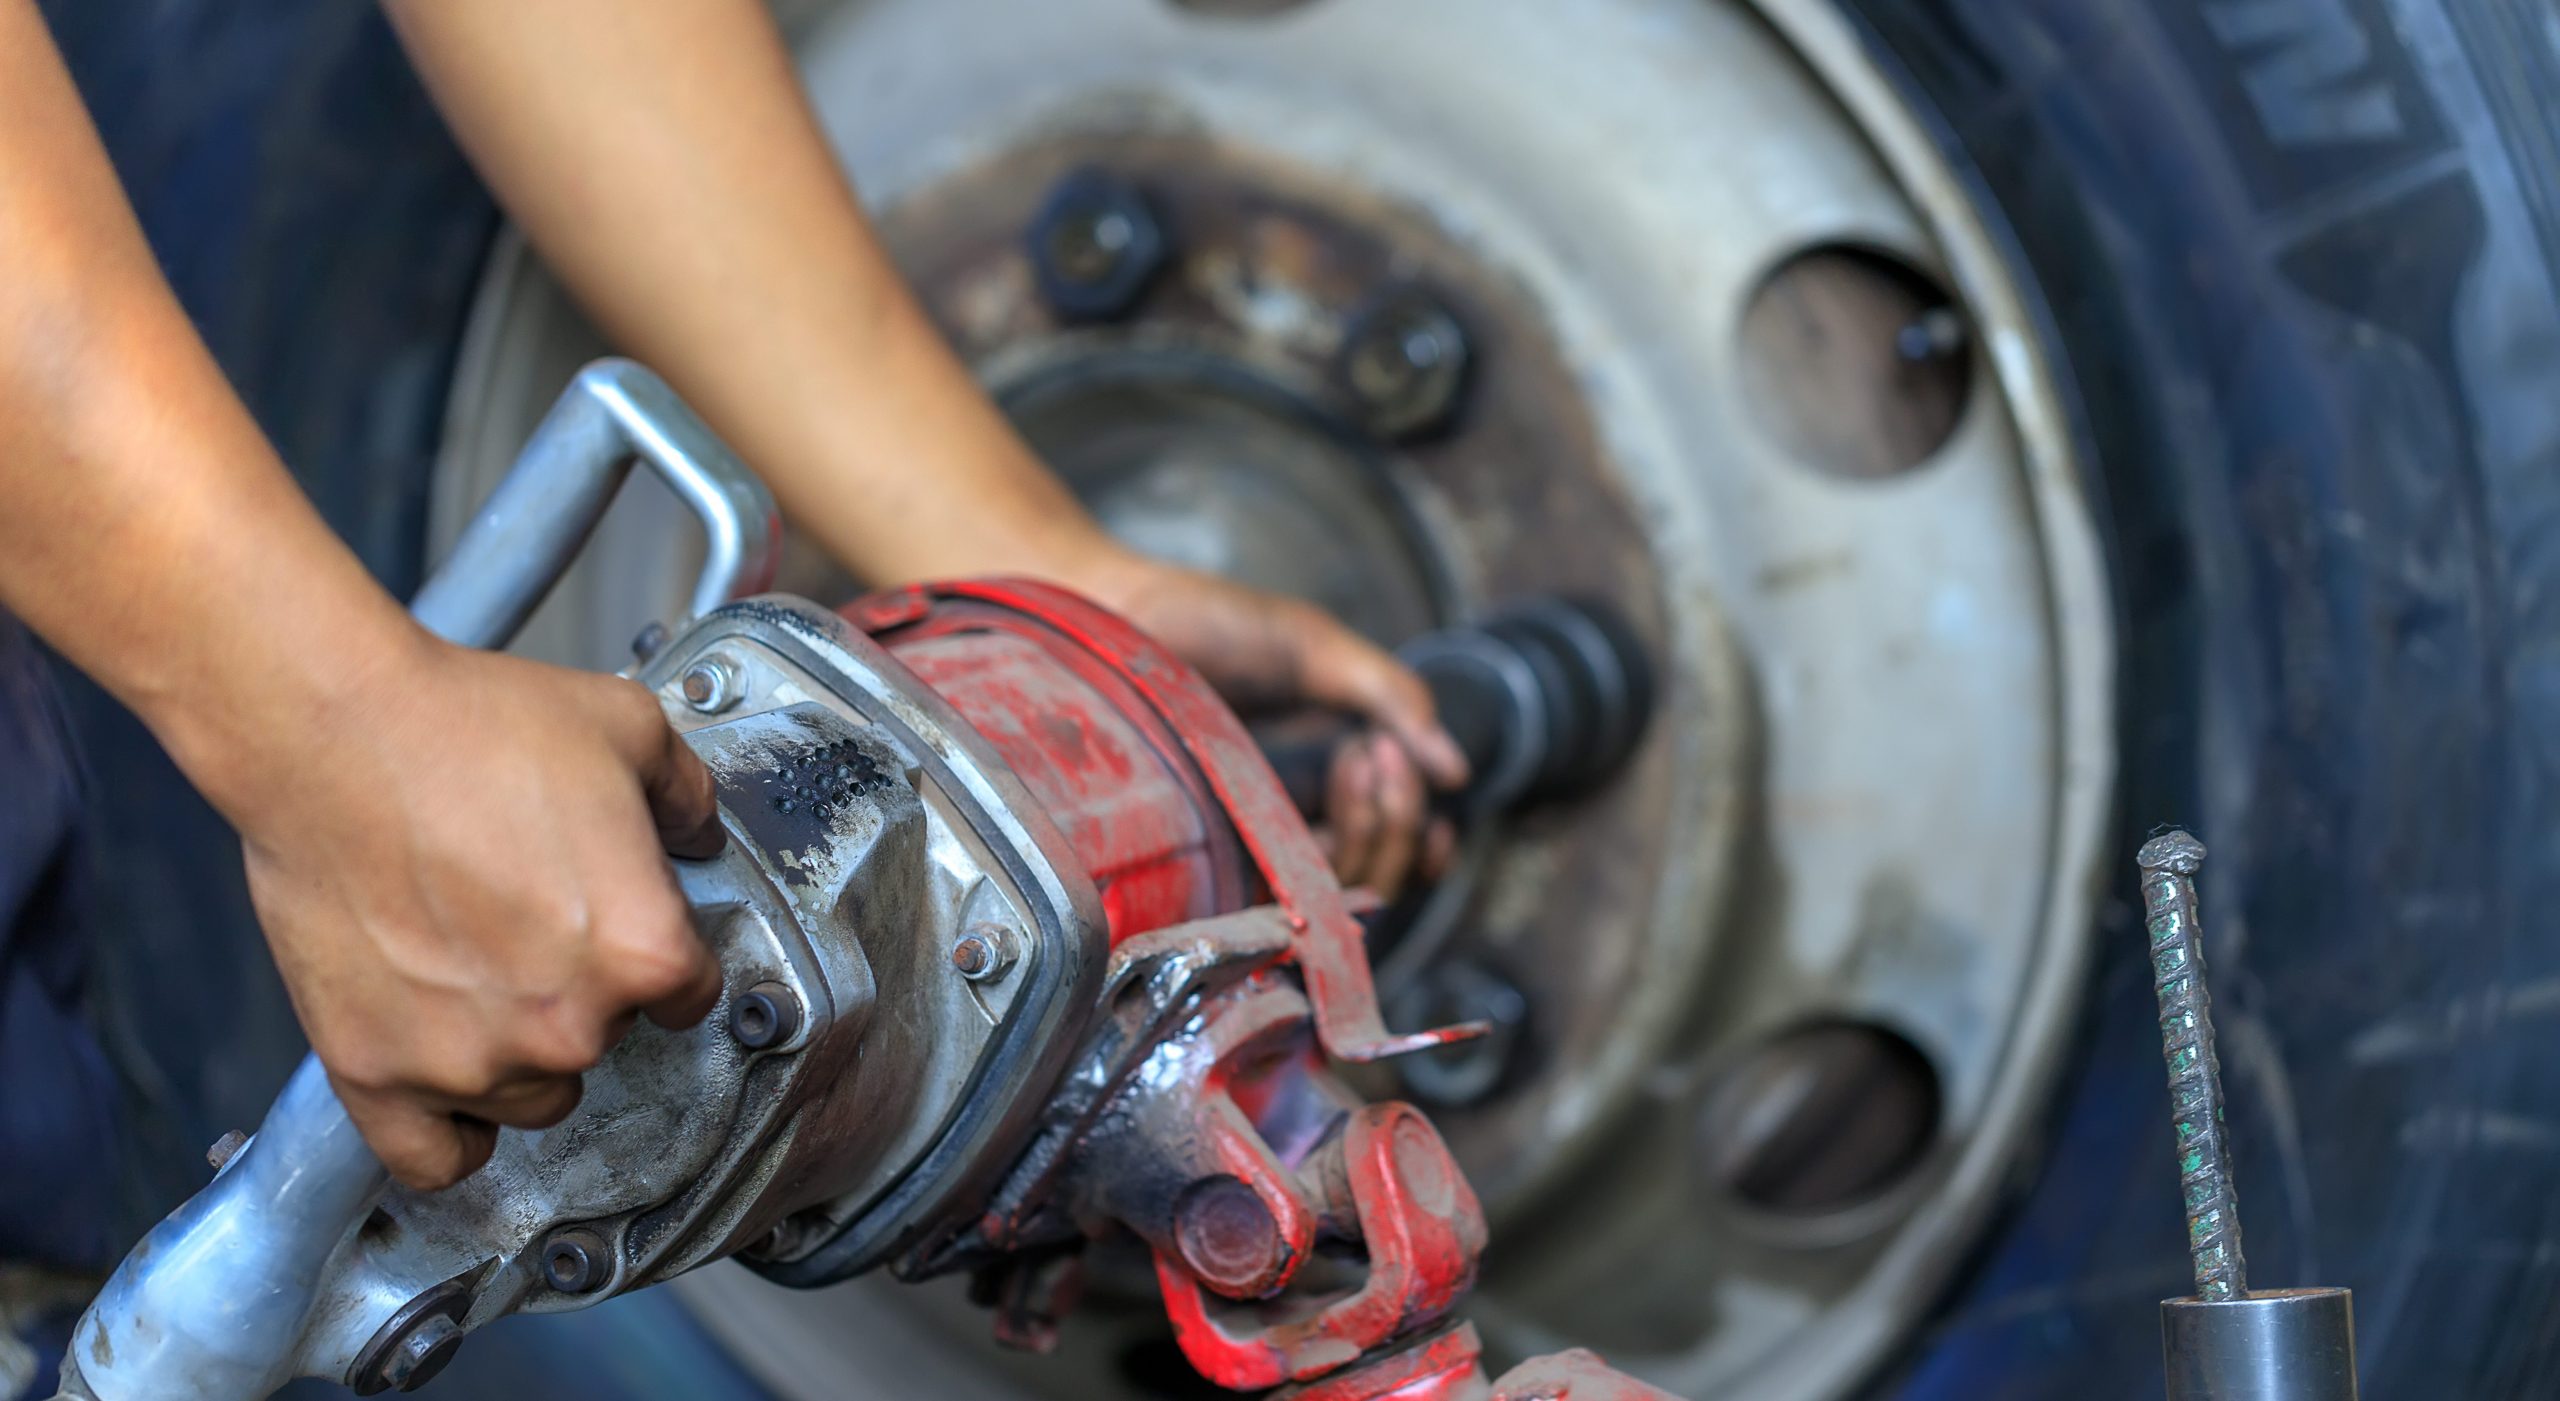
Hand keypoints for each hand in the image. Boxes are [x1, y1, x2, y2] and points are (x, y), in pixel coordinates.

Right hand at [224, 638, 724, 1189]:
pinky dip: (448, 1133)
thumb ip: (688, 799)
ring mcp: (468, 1062)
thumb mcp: (630, 731)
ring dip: (518, 1051)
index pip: (691, 991)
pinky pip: (434, 1159)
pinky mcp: (375, 1075)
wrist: (333, 732)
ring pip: (532, 1097)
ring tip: (479, 970)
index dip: (658, 947)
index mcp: (644, 952)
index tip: (621, 921)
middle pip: (609, 1041)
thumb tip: (700, 835)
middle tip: (529, 918)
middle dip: (584, 989)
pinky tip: (451, 1080)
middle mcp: (567, 1026)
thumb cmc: (470, 727)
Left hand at [1079, 553, 1467, 900]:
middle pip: (1381, 870)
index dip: (1426, 839)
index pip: (1398, 845)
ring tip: (1355, 754)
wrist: (1117, 615)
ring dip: (1372, 831)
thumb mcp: (1316, 646)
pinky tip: (1311, 812)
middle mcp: (1295, 814)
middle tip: (1378, 748)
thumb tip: (1457, 770)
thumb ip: (1389, 694)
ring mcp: (1254, 836)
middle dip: (1403, 817)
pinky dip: (1315, 869)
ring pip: (1340, 888)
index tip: (1435, 791)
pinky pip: (1276, 894)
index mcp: (1329, 771)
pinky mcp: (1212, 853)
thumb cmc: (1210, 623)